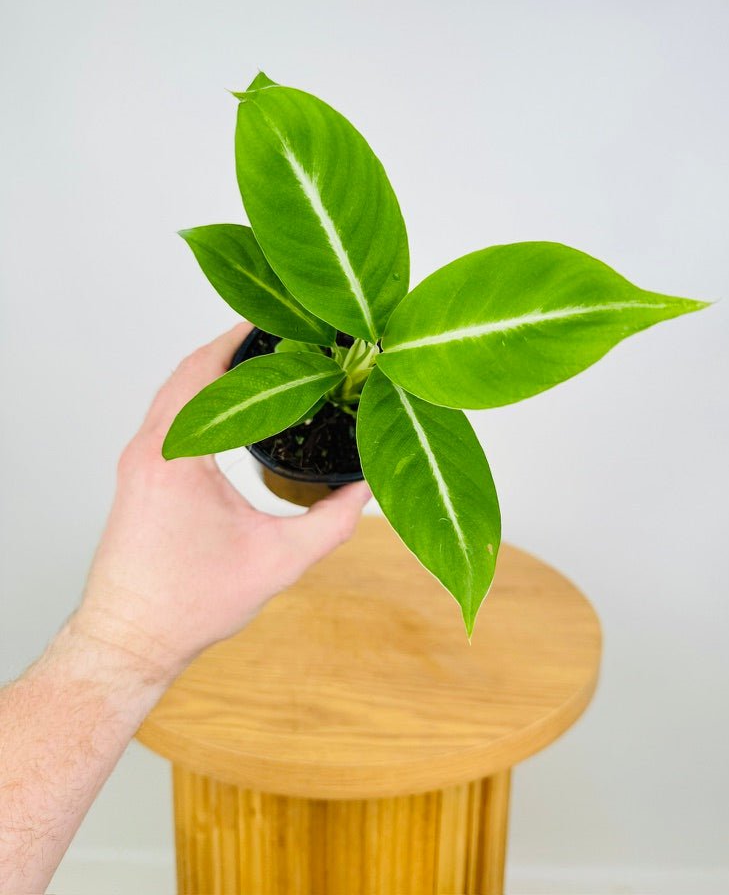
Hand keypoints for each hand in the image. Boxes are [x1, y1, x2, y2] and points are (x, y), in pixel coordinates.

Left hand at [73, 322, 370, 682]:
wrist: (129, 640)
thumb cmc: (188, 604)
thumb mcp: (276, 563)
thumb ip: (331, 524)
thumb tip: (367, 489)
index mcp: (174, 455)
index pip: (204, 370)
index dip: (241, 338)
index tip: (278, 320)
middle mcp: (148, 449)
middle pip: (187, 372)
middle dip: (232, 348)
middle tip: (280, 336)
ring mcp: (137, 461)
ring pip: (174, 394)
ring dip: (213, 373)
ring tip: (263, 364)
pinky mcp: (137, 476)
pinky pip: (168, 418)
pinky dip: (199, 400)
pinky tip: (233, 408)